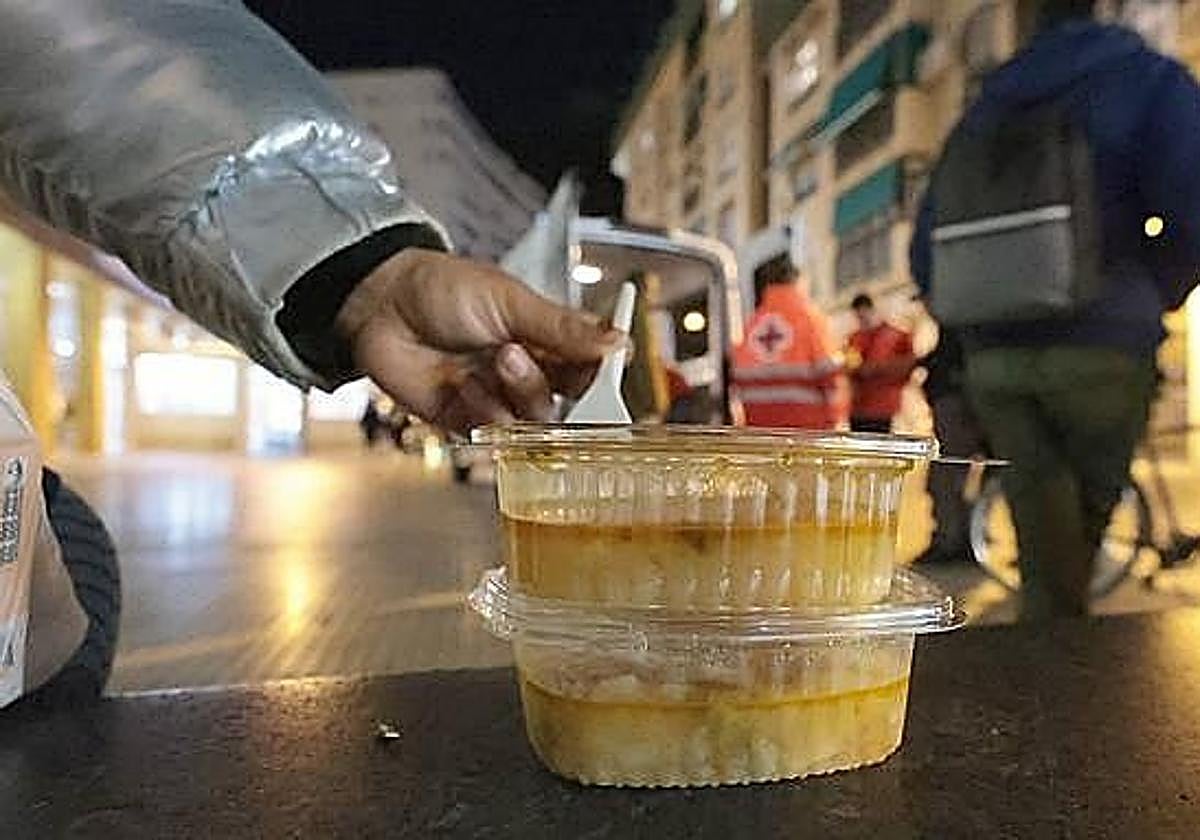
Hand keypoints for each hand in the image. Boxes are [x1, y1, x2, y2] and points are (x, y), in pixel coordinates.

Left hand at [334, 248, 620, 434]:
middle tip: (520, 356)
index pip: (590, 368)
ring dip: (518, 391)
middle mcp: (528, 372)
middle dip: (548, 381)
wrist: (381, 303)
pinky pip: (494, 432)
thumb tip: (618, 342)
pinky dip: (483, 409)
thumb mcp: (509, 300)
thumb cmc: (443, 289)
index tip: (607, 372)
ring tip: (494, 360)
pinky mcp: (467, 420)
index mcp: (546, 340)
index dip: (601, 375)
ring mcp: (498, 398)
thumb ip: (562, 328)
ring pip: (534, 419)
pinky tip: (460, 382)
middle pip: (568, 401)